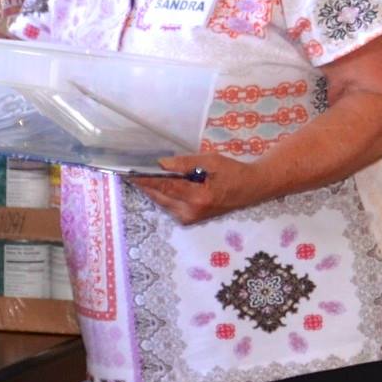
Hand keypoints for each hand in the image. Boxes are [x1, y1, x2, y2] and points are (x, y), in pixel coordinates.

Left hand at [130, 153, 266, 224]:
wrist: (252, 189)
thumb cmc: (233, 172)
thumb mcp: (211, 161)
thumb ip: (185, 163)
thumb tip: (161, 164)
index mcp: (198, 197)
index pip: (165, 187)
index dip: (146, 180)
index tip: (129, 173)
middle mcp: (191, 212)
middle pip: (159, 197)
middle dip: (145, 184)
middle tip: (131, 171)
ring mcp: (190, 218)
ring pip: (162, 203)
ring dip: (152, 189)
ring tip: (141, 175)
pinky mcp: (190, 220)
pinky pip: (169, 206)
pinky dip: (161, 195)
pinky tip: (157, 184)